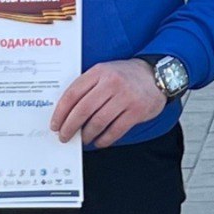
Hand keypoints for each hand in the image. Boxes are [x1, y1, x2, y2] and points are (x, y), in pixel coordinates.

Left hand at [50, 59, 166, 148]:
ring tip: (84, 138)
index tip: (55, 124)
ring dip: (87, 134)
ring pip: (98, 122)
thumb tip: (66, 113)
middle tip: (64, 136)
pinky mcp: (137, 111)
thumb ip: (87, 86)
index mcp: (99, 72)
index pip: (73, 94)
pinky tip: (99, 141)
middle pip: (83, 110)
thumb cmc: (126, 76)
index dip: (61, 112)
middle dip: (70, 127)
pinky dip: (104, 139)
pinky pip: (115, 130)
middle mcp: (112, 83)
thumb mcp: (105, 72)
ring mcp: (126, 97)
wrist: (158, 75)